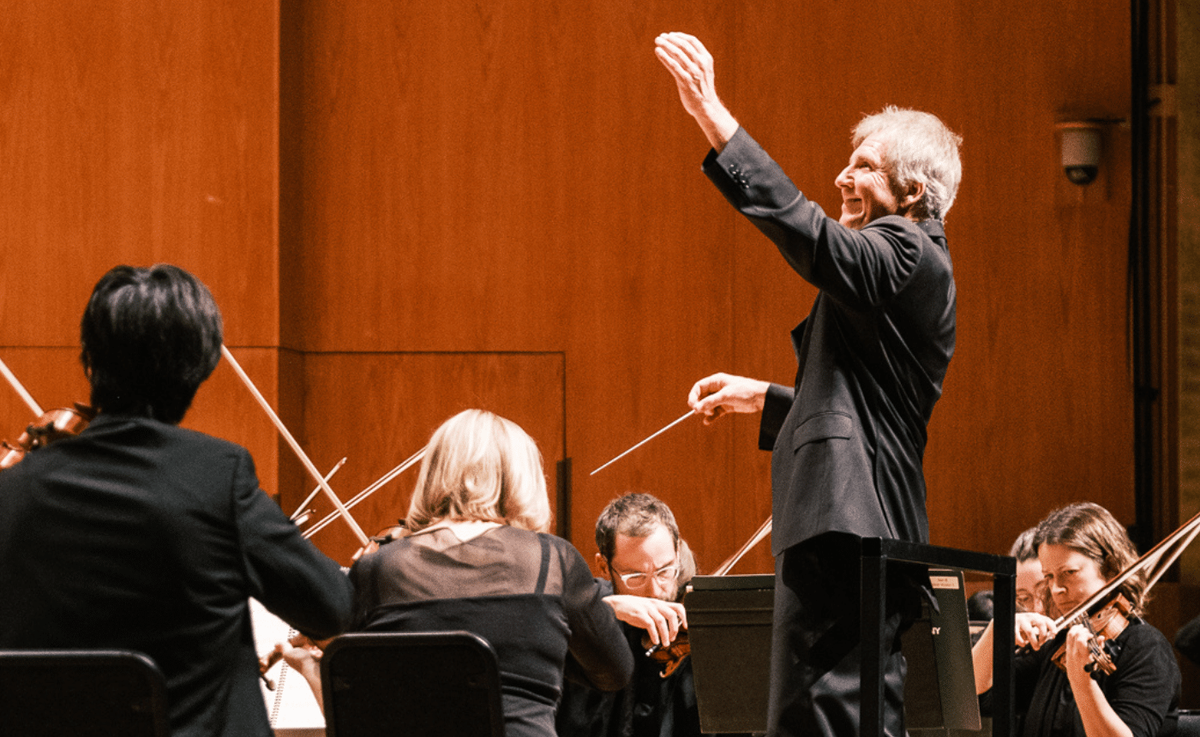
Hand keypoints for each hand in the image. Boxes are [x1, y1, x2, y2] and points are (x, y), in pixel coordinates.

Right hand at [603, 594, 686, 646]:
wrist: (619, 604)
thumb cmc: (636, 609)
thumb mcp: (650, 609)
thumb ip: (660, 616)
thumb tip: (670, 629)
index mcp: (660, 604)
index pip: (678, 606)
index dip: (684, 616)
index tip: (686, 626)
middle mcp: (656, 604)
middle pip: (672, 614)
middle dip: (674, 629)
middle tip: (672, 638)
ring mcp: (648, 608)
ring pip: (661, 621)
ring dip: (665, 634)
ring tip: (665, 643)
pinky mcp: (640, 614)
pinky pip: (650, 625)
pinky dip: (655, 634)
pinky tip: (655, 640)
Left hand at [653, 32, 738, 149]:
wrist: (706, 107)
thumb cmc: (702, 88)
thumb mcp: (702, 71)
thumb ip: (693, 60)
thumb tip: (677, 49)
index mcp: (706, 59)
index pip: (692, 41)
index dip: (680, 36)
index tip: (670, 35)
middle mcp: (701, 63)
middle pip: (683, 45)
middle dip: (670, 39)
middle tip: (660, 37)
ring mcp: (693, 72)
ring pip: (677, 53)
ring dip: (666, 45)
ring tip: (657, 42)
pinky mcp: (685, 81)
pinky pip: (673, 65)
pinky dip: (664, 57)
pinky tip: (657, 51)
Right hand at [687, 372, 769, 424]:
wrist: (762, 398)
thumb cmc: (745, 390)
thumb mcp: (726, 395)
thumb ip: (710, 402)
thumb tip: (696, 408)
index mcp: (716, 381)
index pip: (699, 387)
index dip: (693, 396)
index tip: (692, 406)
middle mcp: (717, 389)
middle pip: (701, 397)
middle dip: (700, 404)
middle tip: (701, 411)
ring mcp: (722, 398)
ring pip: (708, 405)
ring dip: (706, 411)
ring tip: (710, 414)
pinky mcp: (727, 406)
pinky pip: (715, 412)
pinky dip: (711, 417)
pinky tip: (707, 422)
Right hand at [1014, 612, 1056, 649]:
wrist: (1009, 619)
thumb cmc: (1023, 624)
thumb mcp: (1033, 623)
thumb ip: (1042, 628)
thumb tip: (1053, 635)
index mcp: (1035, 616)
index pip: (1046, 619)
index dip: (1052, 626)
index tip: (1055, 633)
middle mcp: (1029, 617)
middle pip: (1040, 623)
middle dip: (1043, 635)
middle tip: (1042, 642)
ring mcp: (1021, 620)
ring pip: (1030, 631)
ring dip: (1034, 641)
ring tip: (1036, 647)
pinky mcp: (1013, 625)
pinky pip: (1018, 634)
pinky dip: (1021, 641)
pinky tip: (1023, 644)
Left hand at [1063, 623, 1100, 677]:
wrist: (1080, 680)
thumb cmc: (1090, 671)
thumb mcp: (1097, 660)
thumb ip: (1099, 647)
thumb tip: (1101, 637)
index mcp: (1083, 656)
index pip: (1080, 640)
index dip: (1086, 635)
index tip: (1091, 636)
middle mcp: (1074, 653)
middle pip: (1074, 635)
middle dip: (1081, 629)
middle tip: (1086, 630)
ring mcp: (1069, 652)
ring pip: (1069, 635)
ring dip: (1075, 629)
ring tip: (1081, 627)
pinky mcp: (1067, 652)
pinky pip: (1068, 639)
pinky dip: (1072, 633)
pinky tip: (1077, 632)